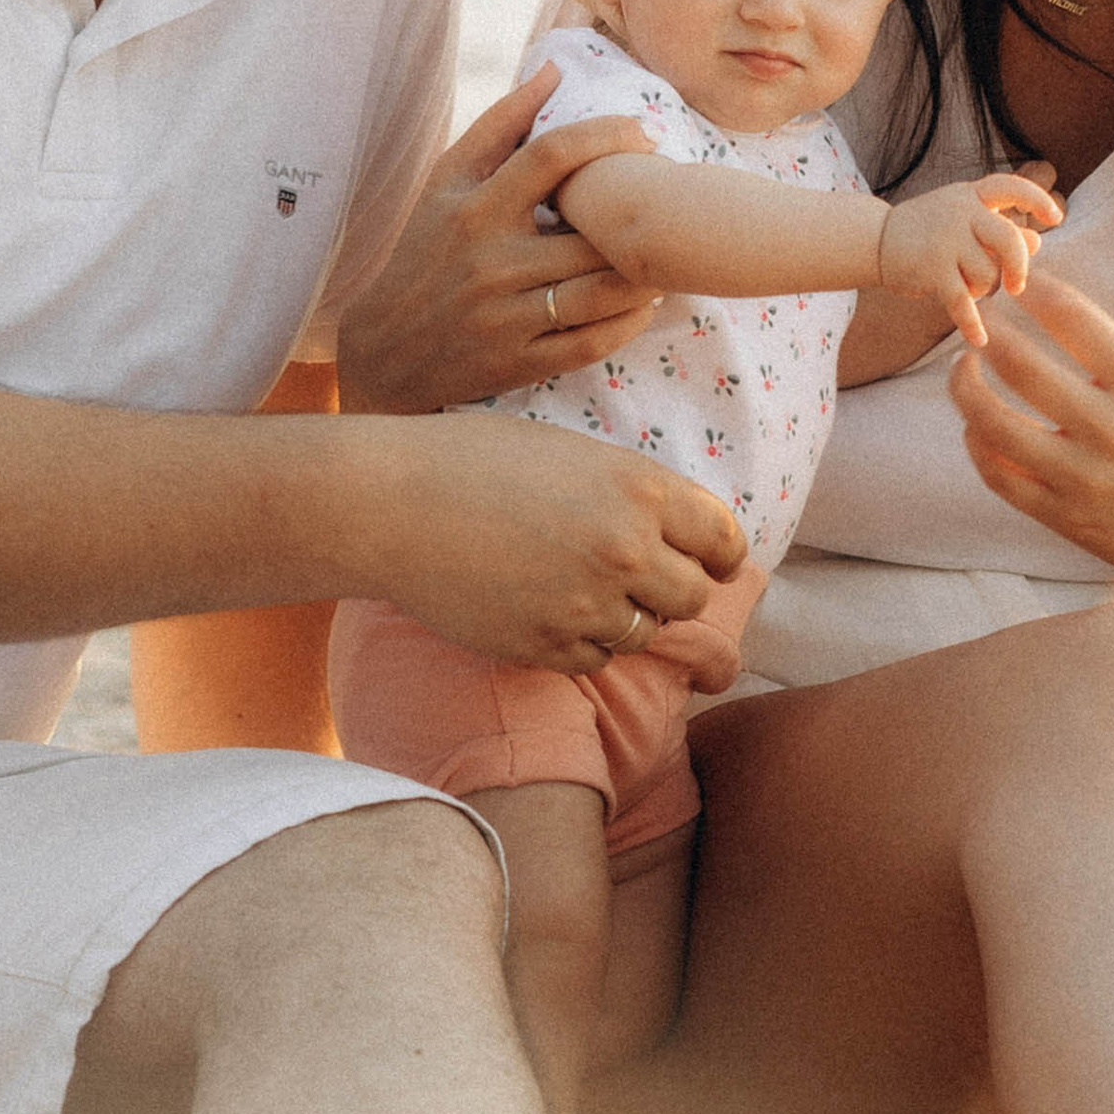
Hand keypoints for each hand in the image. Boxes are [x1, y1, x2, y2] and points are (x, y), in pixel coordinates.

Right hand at [337, 67, 662, 412]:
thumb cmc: (424, 252)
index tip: (645, 135)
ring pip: (601, 292)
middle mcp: (491, 262)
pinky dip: (628, 324)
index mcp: (475, 209)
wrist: (385, 349)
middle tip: (671, 203)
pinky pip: (591, 343)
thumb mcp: (446, 183)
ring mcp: (506, 317)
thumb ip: (501, 125)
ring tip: (665, 254)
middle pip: (590, 232)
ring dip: (645, 274)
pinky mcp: (519, 362)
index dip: (607, 136)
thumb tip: (554, 68)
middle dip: (639, 216)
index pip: (552, 156)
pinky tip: (643, 304)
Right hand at [359, 413, 746, 671]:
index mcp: (639, 487)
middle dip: (672, 591)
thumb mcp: (570, 454)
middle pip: (694, 597)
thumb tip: (679, 533)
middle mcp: (625, 548)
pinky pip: (593, 659)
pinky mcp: (546, 646)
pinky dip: (578, 642)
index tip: (708, 561)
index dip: (719, 554)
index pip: (723, 539)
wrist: (390, 503)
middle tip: (635, 579)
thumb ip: (631, 492)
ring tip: (575, 588)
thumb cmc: (471, 462)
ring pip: (644, 634)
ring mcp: (587, 603)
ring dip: (624, 618)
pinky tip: (542, 609)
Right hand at [875, 172, 1062, 350]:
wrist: (873, 239)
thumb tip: (1037, 240)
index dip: (1037, 200)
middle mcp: (960, 212)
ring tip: (963, 286)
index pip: (1011, 187)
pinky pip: (962, 303)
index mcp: (971, 196)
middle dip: (1019, 267)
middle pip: (1009, 240)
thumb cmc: (927, 230)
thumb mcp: (963, 219)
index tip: (1056, 218)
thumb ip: (998, 227)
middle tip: (1016, 285)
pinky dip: (972, 324)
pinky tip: (979, 339)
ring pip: (988, 276)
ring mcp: (945, 240)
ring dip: (981, 289)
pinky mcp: (932, 269)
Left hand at [947, 228, 1113, 601]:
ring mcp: (1083, 478)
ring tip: (962, 364)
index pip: (1075, 321)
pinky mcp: (1065, 516)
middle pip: (1021, 367)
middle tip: (975, 311)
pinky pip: (1001, 478)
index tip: (1021, 277)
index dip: (1038, 290)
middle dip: (988, 330)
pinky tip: (976, 422)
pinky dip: (978, 446)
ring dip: (965, 388)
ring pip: (995, 426)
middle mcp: (1111, 430)